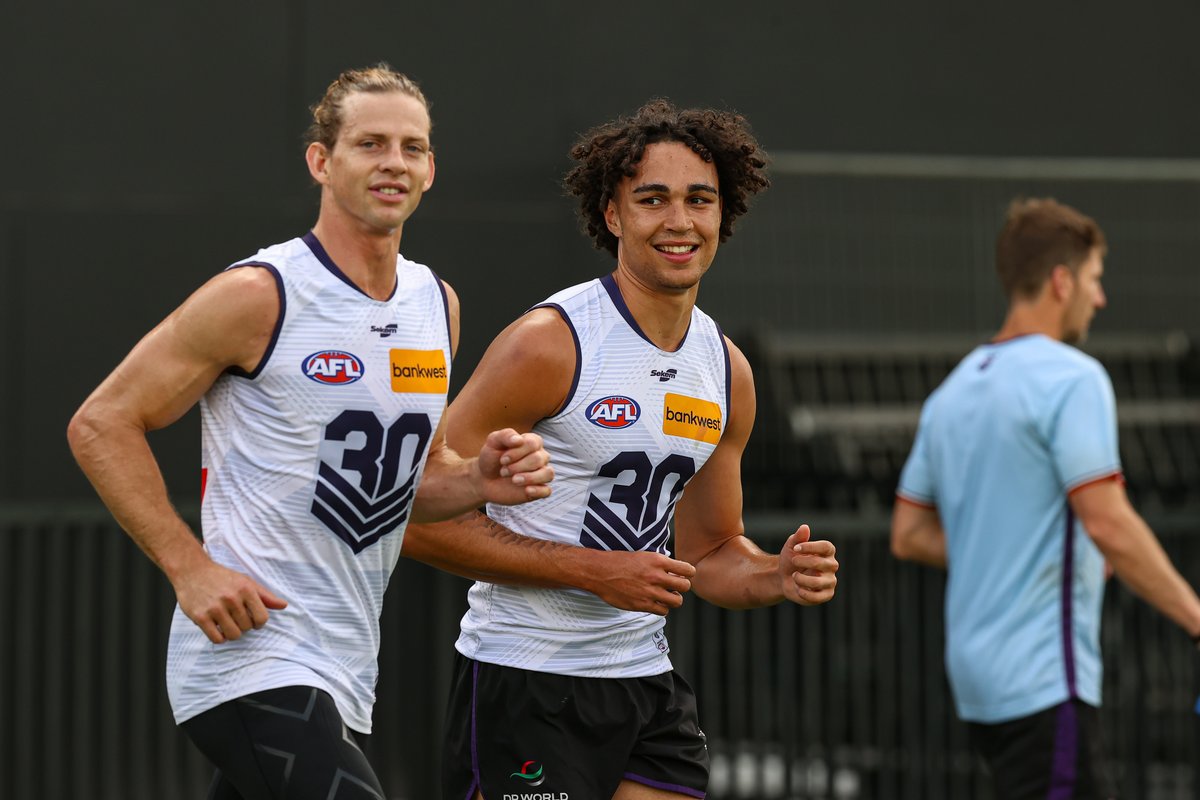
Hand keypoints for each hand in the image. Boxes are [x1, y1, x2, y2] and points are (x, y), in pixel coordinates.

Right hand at [173, 559, 287, 643]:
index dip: (259, 622)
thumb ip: (265, 596)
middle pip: (247, 628)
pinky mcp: (200, 617)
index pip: (262, 618)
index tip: (253, 620)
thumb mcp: (246, 581)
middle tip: (236, 618)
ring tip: (228, 624)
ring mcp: (215, 608)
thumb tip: (284, 605)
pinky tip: (218, 629)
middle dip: (244, 626)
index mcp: (245, 589)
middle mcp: (231, 598)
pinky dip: (220, 638)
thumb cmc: (222, 577)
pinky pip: (216, 638)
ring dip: (232, 633)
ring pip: (233, 635)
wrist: (192, 571)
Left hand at [476, 429, 553, 504]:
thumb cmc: (492, 458)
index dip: (517, 452)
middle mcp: (540, 457)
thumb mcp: (493, 442)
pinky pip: (547, 491)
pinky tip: (527, 490)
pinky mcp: (538, 490)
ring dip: (530, 478)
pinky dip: (538, 490)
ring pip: (548, 474)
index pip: (533, 443)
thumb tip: (519, 440)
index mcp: (532, 442)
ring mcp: (540, 474)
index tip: (502, 460)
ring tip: (514, 480)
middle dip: (518, 466)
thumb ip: (506, 435)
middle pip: (539, 459)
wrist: (485, 479)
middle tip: (503, 471)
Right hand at [580, 550, 696, 615]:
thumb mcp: (643, 556)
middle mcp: (656, 576)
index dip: (688, 573)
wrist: (600, 572)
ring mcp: (650, 592)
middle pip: (685, 586)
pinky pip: (663, 611)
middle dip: (682, 587)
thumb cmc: (620, 562)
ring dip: (674, 599)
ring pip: (677, 601)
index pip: (687, 570)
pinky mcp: (642, 604)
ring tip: (667, 596)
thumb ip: (660, 564)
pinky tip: (656, 602)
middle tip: (675, 586)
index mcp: (658, 561)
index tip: (684, 575)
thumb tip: (676, 571)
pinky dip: (662, 608)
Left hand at [778, 524, 837, 605]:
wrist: (783, 578)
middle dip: (803, 562)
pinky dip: (804, 593)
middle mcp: (832, 566)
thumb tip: (805, 527)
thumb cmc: (791, 560)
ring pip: (818, 582)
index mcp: (827, 552)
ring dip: (801, 579)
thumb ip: (798, 538)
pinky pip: (818, 597)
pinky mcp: (826, 595)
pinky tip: (798, 588)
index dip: (811, 547)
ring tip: (794, 576)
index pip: (827, 547)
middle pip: (821, 563)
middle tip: (793, 561)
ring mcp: (830, 581)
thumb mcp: (791, 547)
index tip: (796, 548)